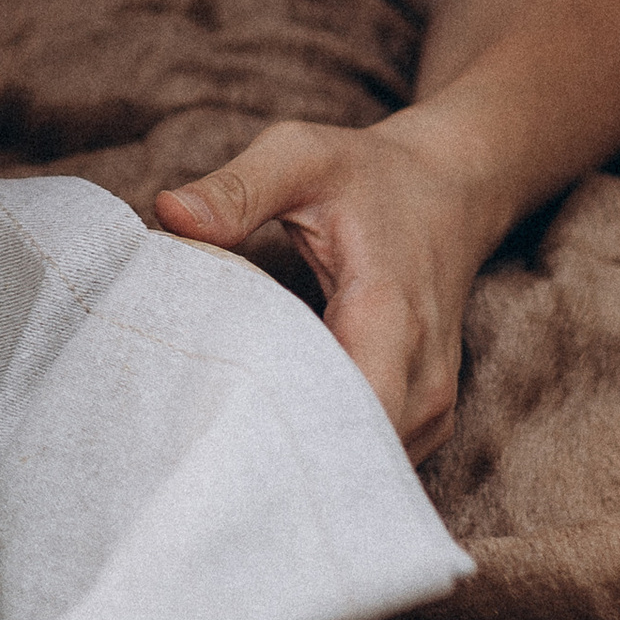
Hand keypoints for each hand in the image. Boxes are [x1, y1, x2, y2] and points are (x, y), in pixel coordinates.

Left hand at [154, 112, 495, 463]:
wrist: (450, 192)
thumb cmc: (370, 176)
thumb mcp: (301, 155)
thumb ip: (238, 189)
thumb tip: (168, 214)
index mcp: (389, 314)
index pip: (346, 410)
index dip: (276, 430)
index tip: (209, 430)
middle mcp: (422, 376)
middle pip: (341, 452)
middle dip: (270, 455)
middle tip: (194, 450)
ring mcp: (431, 408)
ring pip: (354, 463)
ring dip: (292, 456)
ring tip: (221, 440)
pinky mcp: (424, 420)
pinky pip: (366, 455)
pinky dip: (317, 449)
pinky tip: (264, 430)